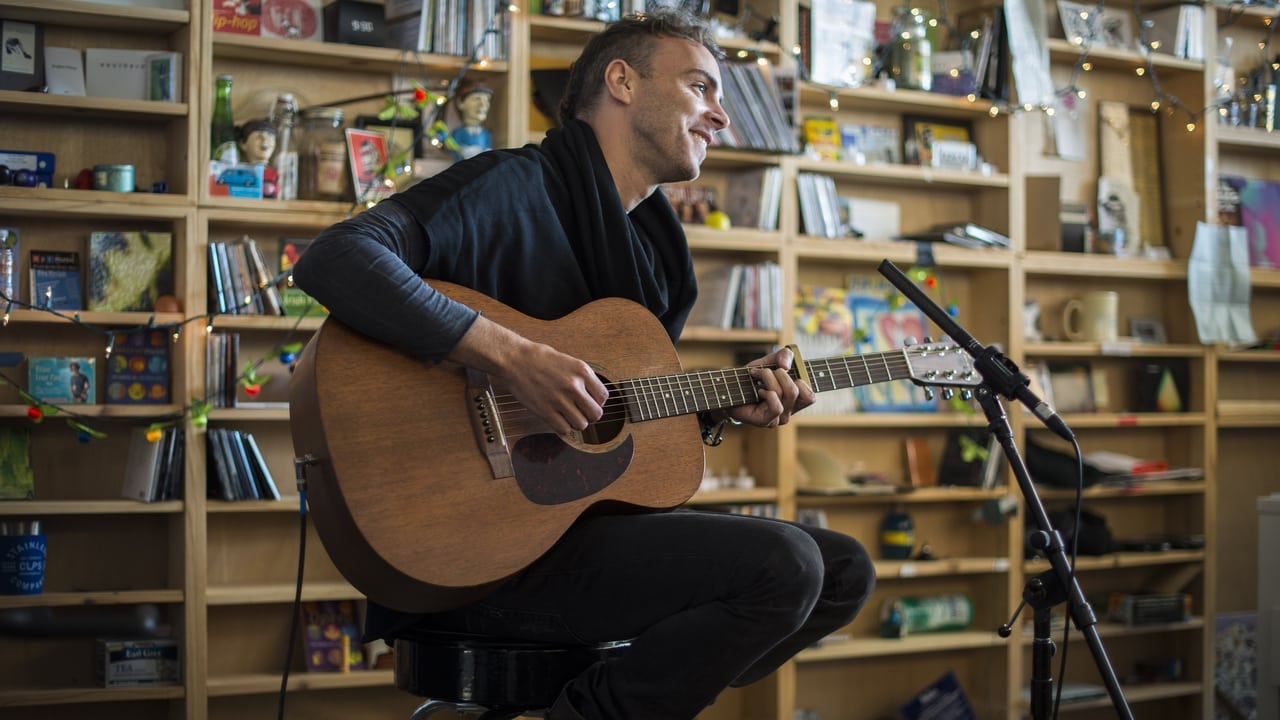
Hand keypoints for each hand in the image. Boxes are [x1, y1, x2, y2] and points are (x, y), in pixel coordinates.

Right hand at [450, 315, 607, 435]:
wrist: (514, 360)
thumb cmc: (538, 358)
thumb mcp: (567, 360)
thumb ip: (582, 377)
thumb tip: (593, 394)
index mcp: (581, 371)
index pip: (603, 397)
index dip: (597, 402)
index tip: (589, 401)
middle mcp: (573, 386)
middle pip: (596, 414)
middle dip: (589, 415)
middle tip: (580, 411)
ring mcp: (559, 400)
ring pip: (581, 425)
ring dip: (576, 422)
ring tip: (567, 415)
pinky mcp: (545, 411)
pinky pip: (564, 430)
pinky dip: (562, 427)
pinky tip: (557, 419)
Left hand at [724, 346, 814, 427]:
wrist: (730, 388)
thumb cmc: (752, 377)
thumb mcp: (771, 360)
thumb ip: (784, 355)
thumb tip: (786, 366)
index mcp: (794, 400)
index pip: (810, 397)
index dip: (801, 380)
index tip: (784, 371)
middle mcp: (789, 411)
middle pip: (796, 391)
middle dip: (780, 374)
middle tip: (765, 371)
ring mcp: (778, 418)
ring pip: (784, 394)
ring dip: (768, 378)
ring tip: (756, 376)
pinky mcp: (766, 421)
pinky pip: (776, 405)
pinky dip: (767, 393)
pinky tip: (758, 392)